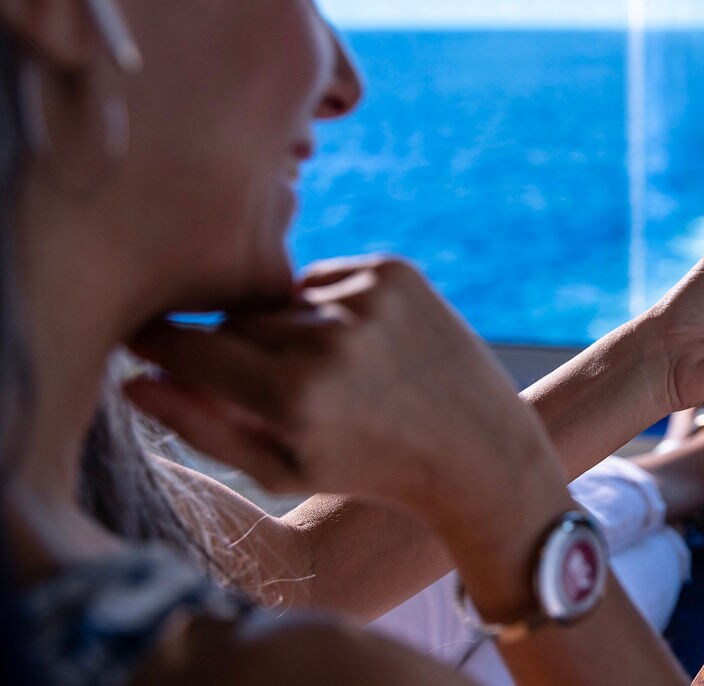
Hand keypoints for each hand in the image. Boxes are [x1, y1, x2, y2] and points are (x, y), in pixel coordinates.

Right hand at [124, 257, 562, 520]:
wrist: (477, 447)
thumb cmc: (371, 470)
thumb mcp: (282, 469)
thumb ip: (201, 428)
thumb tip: (134, 379)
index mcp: (295, 398)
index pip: (188, 347)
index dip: (160, 345)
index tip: (144, 342)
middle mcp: (330, 340)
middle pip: (233, 320)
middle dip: (237, 349)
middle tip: (278, 389)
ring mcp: (367, 298)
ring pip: (277, 298)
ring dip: (285, 329)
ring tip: (332, 375)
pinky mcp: (395, 271)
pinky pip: (322, 279)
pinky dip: (327, 307)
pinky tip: (361, 348)